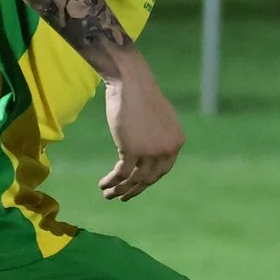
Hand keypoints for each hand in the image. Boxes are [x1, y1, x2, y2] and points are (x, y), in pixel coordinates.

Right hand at [98, 55, 184, 200]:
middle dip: (135, 190)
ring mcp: (151, 151)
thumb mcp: (159, 119)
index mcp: (176, 142)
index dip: (148, 180)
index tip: (137, 186)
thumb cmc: (141, 95)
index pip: (163, 170)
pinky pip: (121, 173)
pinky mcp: (132, 150)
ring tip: (108, 195)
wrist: (130, 81)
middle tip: (123, 197)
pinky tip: (103, 185)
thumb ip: (158, 137)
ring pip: (135, 179)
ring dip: (120, 189)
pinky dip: (111, 181)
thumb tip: (149, 152)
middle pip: (150, 178)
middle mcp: (167, 149)